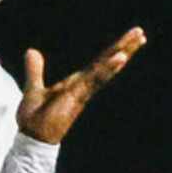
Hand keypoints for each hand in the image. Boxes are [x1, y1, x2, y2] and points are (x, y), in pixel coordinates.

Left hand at [17, 25, 145, 143]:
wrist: (32, 139)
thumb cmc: (35, 119)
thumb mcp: (34, 88)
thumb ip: (35, 70)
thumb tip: (31, 51)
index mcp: (75, 83)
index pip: (98, 63)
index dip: (112, 50)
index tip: (128, 38)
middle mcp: (83, 86)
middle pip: (106, 63)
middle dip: (124, 48)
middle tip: (141, 33)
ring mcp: (82, 91)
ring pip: (105, 69)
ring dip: (121, 54)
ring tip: (138, 40)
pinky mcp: (78, 97)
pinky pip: (95, 80)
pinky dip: (108, 68)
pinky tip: (120, 57)